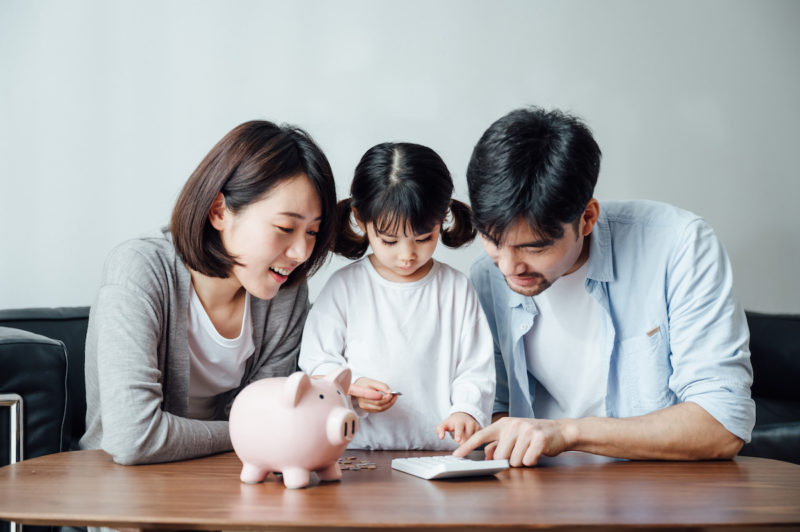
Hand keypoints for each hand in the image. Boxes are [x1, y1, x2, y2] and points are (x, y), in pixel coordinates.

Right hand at [348, 377, 398, 412]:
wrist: (355, 388)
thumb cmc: (363, 384)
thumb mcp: (372, 381)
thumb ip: (381, 386)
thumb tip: (390, 391)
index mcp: (363, 394)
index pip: (376, 399)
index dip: (385, 398)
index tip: (391, 394)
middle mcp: (363, 402)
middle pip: (379, 404)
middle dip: (389, 400)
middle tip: (395, 395)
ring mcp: (364, 407)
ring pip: (380, 409)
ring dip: (389, 404)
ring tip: (393, 398)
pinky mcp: (366, 410)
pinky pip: (378, 410)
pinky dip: (385, 406)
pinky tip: (389, 401)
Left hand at [436, 412, 480, 443]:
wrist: (463, 417)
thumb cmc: (453, 422)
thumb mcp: (444, 424)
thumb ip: (440, 430)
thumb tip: (441, 436)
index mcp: (460, 421)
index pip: (459, 428)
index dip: (458, 434)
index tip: (457, 440)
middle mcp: (469, 422)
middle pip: (467, 437)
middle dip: (462, 442)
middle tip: (459, 439)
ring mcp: (476, 426)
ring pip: (473, 440)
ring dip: (468, 443)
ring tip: (464, 438)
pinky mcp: (481, 430)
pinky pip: (478, 440)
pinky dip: (473, 441)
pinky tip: (470, 438)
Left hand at [452, 417, 573, 466]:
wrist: (559, 430)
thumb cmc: (532, 435)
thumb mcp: (513, 435)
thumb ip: (497, 444)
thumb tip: (485, 456)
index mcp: (504, 423)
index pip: (482, 436)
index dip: (468, 446)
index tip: (457, 455)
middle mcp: (513, 425)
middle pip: (500, 456)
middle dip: (509, 460)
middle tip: (520, 452)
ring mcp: (526, 431)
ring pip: (514, 461)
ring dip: (521, 462)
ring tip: (529, 450)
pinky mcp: (539, 439)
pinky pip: (528, 462)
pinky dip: (532, 462)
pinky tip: (537, 452)